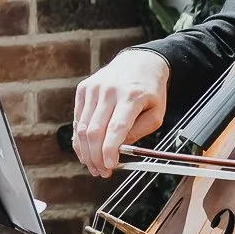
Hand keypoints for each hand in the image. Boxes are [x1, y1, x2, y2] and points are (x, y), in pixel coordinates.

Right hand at [71, 47, 169, 176]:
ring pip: (83, 127)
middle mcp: (109, 91)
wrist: (138, 62)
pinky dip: (79, 138)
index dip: (110, 150)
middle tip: (101, 171)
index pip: (116, 128)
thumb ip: (139, 132)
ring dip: (86, 151)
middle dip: (95, 156)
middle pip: (95, 131)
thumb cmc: (150, 89)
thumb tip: (119, 149)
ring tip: (92, 165)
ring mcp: (93, 89)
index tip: (110, 166)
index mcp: (131, 96)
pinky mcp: (83, 89)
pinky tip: (85, 150)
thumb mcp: (157, 112)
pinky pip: (78, 119)